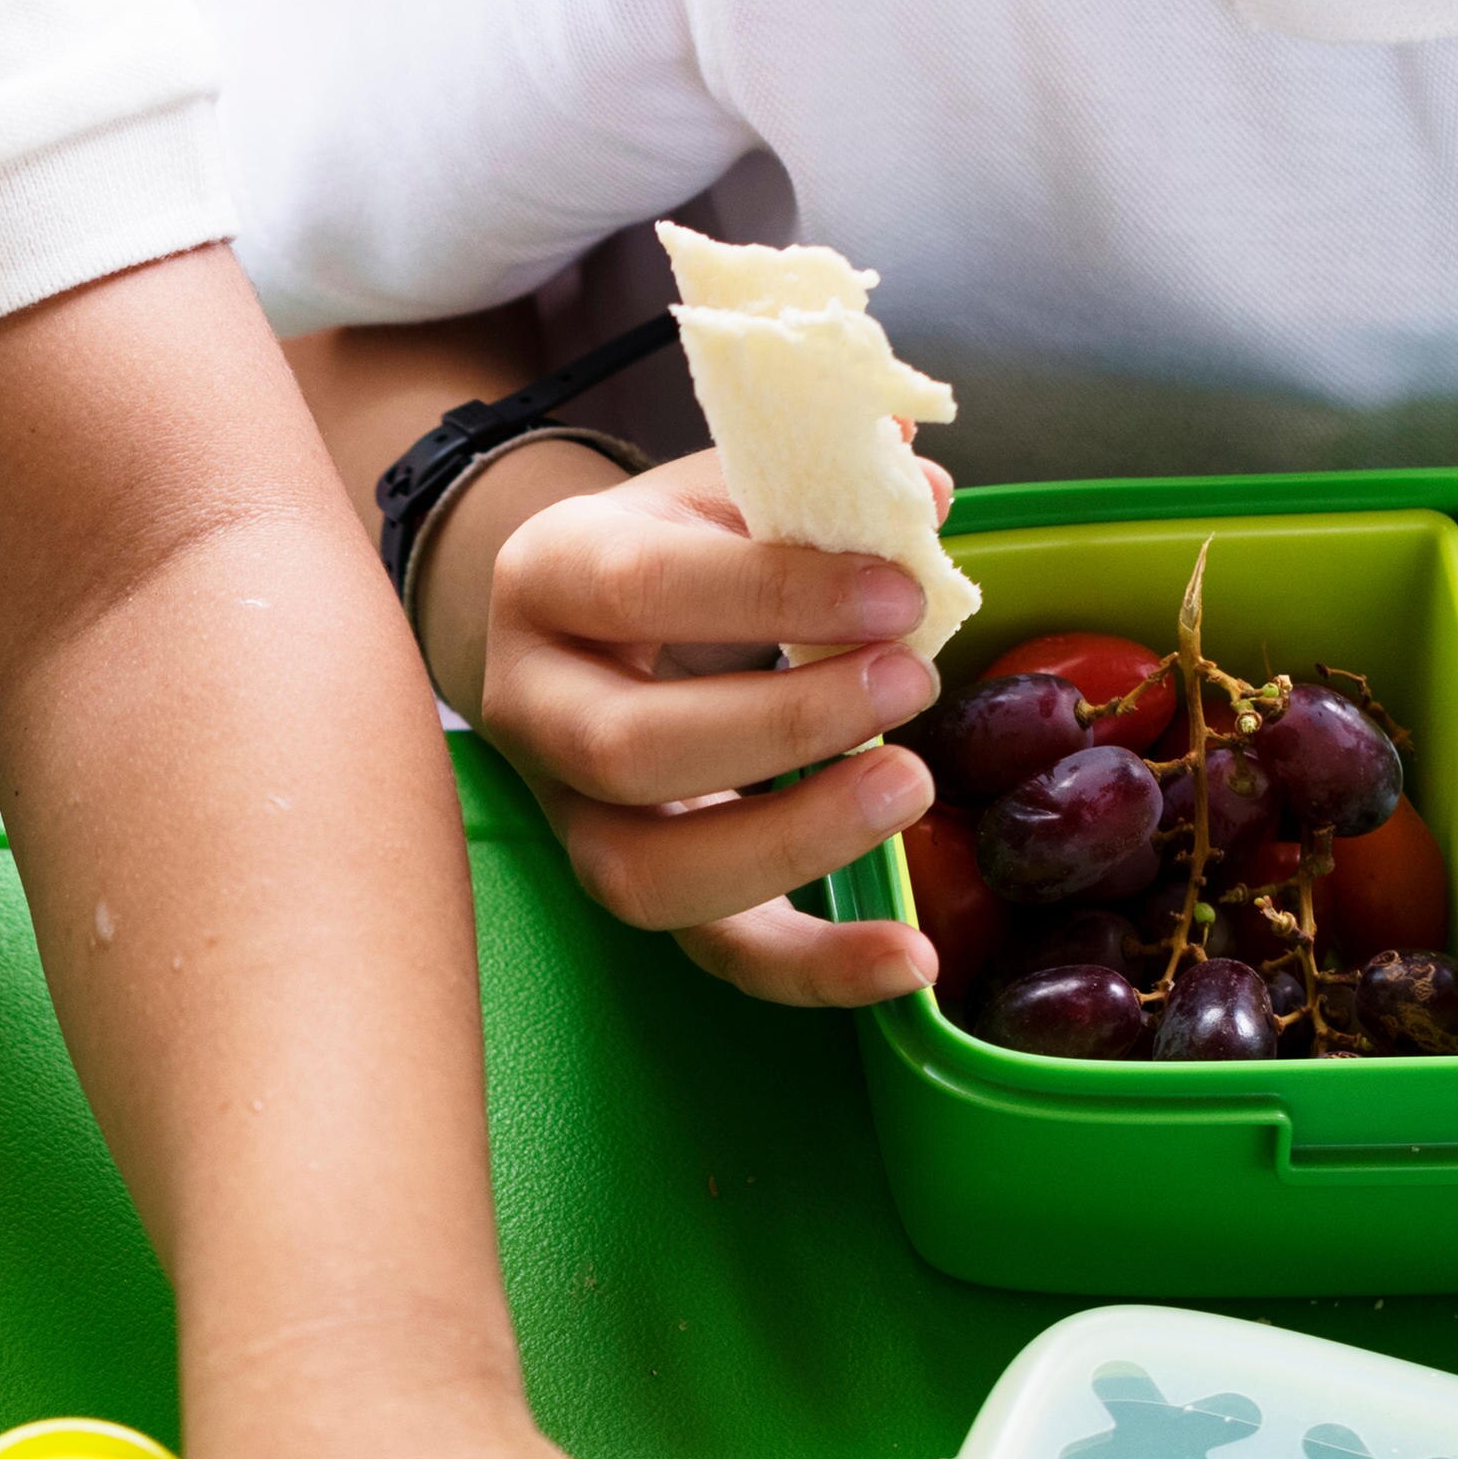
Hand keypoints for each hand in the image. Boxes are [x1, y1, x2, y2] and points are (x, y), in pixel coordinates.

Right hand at [468, 450, 952, 1006]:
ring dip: (791, 839)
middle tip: (911, 681)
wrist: (592, 623)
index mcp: (548, 578)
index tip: (899, 593)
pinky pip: (712, 952)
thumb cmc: (673, 549)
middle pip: (627, 750)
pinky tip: (910, 961)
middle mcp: (532, 707)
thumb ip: (813, 489)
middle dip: (784, 724)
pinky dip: (815, 969)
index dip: (773, 595)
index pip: (639, 589)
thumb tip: (925, 491)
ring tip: (908, 786)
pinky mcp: (632, 885)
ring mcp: (570, 814)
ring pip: (646, 875)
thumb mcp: (722, 492)